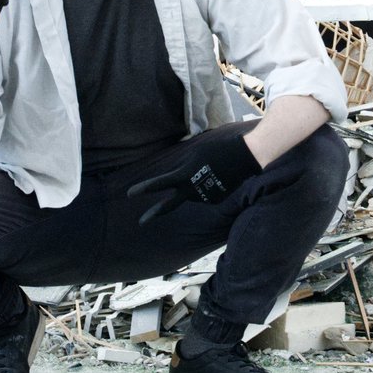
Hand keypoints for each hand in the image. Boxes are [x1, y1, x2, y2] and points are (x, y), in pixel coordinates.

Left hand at [127, 135, 261, 224]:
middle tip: (141, 222)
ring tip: (211, 170)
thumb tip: (178, 176)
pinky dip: (207, 187)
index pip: (159, 184)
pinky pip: (204, 195)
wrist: (243, 158)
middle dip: (154, 213)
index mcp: (183, 176)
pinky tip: (218, 178)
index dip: (143, 189)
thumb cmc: (217, 150)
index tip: (129, 194)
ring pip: (191, 193)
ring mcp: (203, 198)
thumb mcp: (194, 153)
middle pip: (169, 205)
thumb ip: (182, 166)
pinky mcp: (213, 201)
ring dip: (195, 184)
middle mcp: (191, 190)